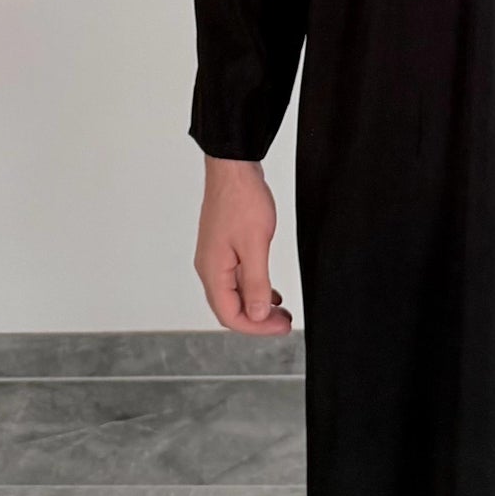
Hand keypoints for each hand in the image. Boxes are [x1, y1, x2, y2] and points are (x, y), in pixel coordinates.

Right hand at [193, 157, 292, 335]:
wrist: (233, 167)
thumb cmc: (242, 200)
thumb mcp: (255, 244)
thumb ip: (256, 282)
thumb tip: (256, 314)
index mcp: (213, 270)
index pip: (229, 315)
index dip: (256, 327)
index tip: (281, 326)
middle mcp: (210, 267)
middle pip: (230, 308)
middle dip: (258, 320)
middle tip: (284, 322)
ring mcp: (216, 257)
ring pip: (234, 293)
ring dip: (257, 305)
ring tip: (281, 310)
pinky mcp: (224, 247)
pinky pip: (237, 278)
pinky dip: (254, 288)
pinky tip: (270, 291)